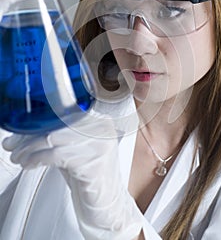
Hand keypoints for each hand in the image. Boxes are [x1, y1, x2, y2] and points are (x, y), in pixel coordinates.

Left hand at [2, 112, 142, 239]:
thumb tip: (24, 134)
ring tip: (19, 157)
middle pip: (57, 124)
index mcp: (99, 120)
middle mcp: (102, 129)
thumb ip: (57, 138)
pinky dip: (36, 159)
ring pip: (53, 139)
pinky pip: (56, 156)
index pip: (64, 113)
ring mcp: (99, 146)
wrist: (108, 204)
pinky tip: (28, 164)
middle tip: (14, 145)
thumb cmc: (90, 176)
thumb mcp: (75, 150)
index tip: (21, 129)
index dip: (39, 121)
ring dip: (29, 149)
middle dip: (30, 137)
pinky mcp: (93, 164)